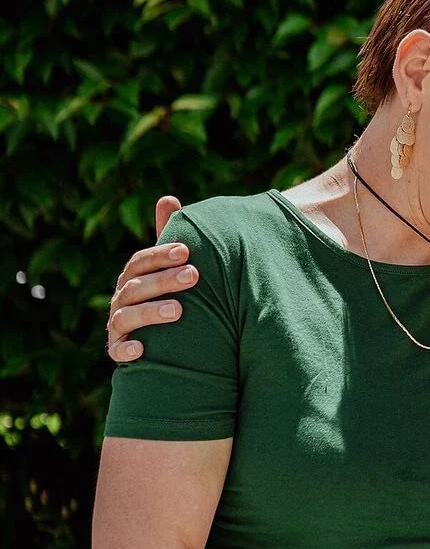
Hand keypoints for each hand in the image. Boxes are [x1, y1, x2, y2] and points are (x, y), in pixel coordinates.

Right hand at [106, 196, 195, 361]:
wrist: (159, 334)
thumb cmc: (165, 290)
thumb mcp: (168, 264)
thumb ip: (168, 234)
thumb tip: (167, 198)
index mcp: (133, 275)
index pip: (141, 261)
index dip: (161, 255)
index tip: (186, 251)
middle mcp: (122, 298)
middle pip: (137, 286)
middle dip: (164, 280)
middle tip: (194, 275)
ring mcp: (118, 324)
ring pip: (127, 316)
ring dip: (151, 312)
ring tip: (179, 310)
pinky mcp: (118, 348)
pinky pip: (117, 350)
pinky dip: (126, 349)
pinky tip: (142, 349)